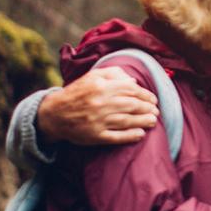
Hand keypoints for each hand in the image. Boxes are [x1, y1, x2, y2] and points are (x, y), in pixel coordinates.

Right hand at [36, 67, 158, 144]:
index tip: (153, 99)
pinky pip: (116, 137)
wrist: (54, 114)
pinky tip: (140, 134)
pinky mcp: (95, 135)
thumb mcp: (92, 76)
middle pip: (131, 105)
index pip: (130, 89)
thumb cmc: (77, 93)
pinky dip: (130, 136)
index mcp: (100, 86)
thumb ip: (113, 74)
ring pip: (126, 121)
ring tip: (153, 121)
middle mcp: (100, 103)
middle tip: (156, 110)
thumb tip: (134, 82)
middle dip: (147, 108)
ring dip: (143, 121)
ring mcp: (98, 120)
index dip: (145, 94)